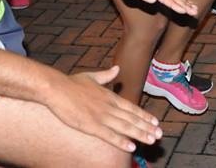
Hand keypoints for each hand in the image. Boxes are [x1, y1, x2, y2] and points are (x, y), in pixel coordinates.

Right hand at [46, 67, 162, 152]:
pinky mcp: (91, 125)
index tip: (155, 122)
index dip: (144, 115)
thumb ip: (106, 75)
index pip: (131, 107)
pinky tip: (131, 147)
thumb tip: (117, 68)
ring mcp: (101, 116)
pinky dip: (121, 141)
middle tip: (159, 134)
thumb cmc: (72, 83)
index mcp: (109, 96)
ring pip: (125, 127)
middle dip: (146, 127)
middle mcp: (109, 106)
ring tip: (152, 140)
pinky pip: (109, 135)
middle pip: (132, 118)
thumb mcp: (92, 76)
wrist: (57, 88)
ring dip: (140, 134)